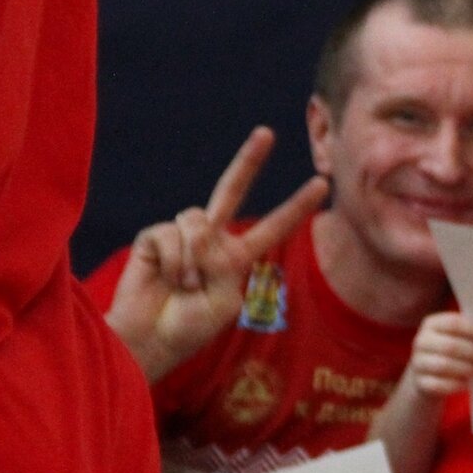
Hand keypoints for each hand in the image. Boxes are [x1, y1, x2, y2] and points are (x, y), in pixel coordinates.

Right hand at [103, 126, 328, 379]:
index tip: (322, 184)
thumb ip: (222, 262)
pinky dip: (172, 260)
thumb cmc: (190, 327)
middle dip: (249, 161)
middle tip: (267, 132)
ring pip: (198, 221)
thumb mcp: (225, 299)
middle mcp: (212, 239)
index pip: (273, 226)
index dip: (296, 207)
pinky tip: (166, 279)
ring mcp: (182, 235)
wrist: (150, 340)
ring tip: (185, 286)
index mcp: (238, 257)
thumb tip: (199, 230)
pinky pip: (171, 234)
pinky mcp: (153, 237)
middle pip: (232, 190)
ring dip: (193, 259)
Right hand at [407, 312, 472, 399]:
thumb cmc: (451, 352)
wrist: (428, 375)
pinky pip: (439, 385)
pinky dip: (456, 385)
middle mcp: (421, 341)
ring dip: (469, 369)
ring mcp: (418, 362)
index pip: (455, 323)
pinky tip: (468, 384)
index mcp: (432, 323)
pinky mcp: (419, 382)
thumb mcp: (458, 337)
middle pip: (451, 346)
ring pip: (445, 365)